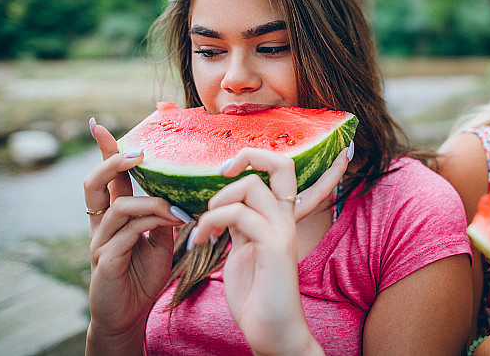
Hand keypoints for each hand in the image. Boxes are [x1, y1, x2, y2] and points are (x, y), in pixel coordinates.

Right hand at [83, 120, 183, 352]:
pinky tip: (175, 224)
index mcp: (113, 215)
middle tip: (136, 153)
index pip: (107, 177)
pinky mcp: (105, 260)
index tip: (98, 125)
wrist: (128, 314)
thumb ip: (162, 215)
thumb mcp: (158, 240)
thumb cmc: (141, 275)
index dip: (103, 151)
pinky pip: (128, 232)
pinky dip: (154, 223)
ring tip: (179, 211)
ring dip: (153, 203)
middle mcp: (101, 224)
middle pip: (94, 183)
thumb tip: (177, 193)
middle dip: (113, 162)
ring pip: (120, 207)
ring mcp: (100, 242)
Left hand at [188, 145, 350, 354]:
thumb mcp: (244, 251)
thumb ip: (240, 226)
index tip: (226, 170)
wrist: (272, 333)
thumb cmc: (257, 296)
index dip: (257, 156)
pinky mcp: (274, 246)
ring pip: (251, 186)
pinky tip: (203, 241)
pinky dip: (212, 222)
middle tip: (219, 175)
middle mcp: (286, 219)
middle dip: (246, 157)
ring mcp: (282, 230)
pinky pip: (238, 215)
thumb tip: (223, 207)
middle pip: (280, 163)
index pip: (283, 169)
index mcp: (281, 218)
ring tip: (203, 227)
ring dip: (216, 202)